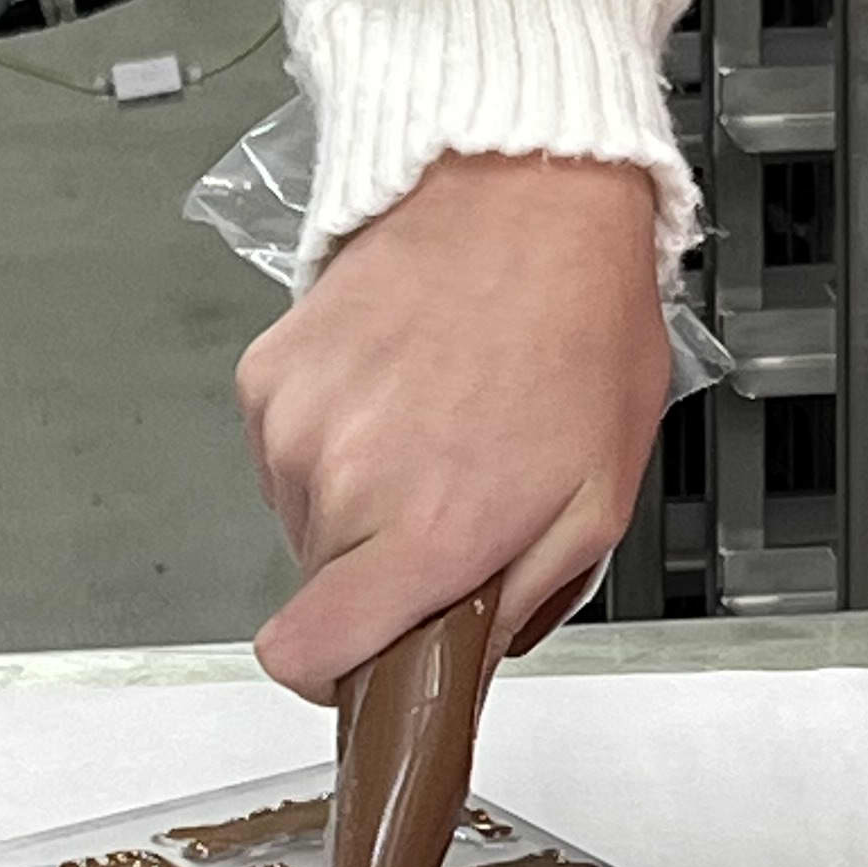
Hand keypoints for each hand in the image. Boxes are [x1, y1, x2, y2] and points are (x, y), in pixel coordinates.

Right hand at [238, 152, 671, 702]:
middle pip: (321, 590)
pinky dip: (336, 437)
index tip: (377, 656)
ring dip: (362, 497)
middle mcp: (345, 481)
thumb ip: (521, 604)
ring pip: (305, 516)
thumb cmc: (578, 327)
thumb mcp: (599, 499)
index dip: (341, 675)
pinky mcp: (268, 373)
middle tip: (459, 498)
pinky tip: (399, 388)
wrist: (524, 192)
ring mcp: (295, 422)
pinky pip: (288, 447)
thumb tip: (464, 666)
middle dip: (384, 569)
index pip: (307, 659)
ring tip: (438, 427)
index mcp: (428, 529)